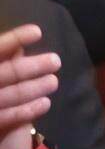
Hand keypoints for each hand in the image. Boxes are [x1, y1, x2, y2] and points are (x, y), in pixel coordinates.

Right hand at [0, 24, 58, 148]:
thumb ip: (4, 61)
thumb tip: (19, 45)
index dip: (14, 39)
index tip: (37, 31)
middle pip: (4, 73)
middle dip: (31, 67)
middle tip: (56, 61)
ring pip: (8, 95)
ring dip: (34, 87)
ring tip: (54, 81)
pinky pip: (8, 117)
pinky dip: (27, 110)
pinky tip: (45, 103)